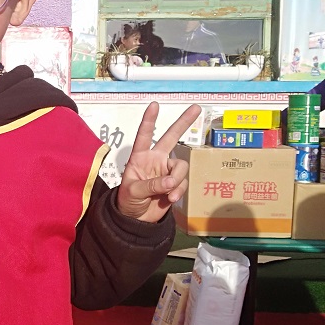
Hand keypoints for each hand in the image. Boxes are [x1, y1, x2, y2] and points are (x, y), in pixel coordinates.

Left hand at [117, 102, 200, 221]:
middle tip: (196, 108)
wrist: (136, 219)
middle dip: (184, 122)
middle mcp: (155, 160)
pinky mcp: (175, 184)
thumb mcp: (134, 191)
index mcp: (140, 157)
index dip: (149, 120)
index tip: (154, 105)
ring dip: (177, 180)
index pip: (144, 136)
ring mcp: (166, 171)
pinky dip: (179, 191)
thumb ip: (152, 185)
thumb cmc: (127, 201)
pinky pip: (182, 183)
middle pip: (171, 137)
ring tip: (168, 194)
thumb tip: (171, 182)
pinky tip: (170, 199)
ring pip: (181, 167)